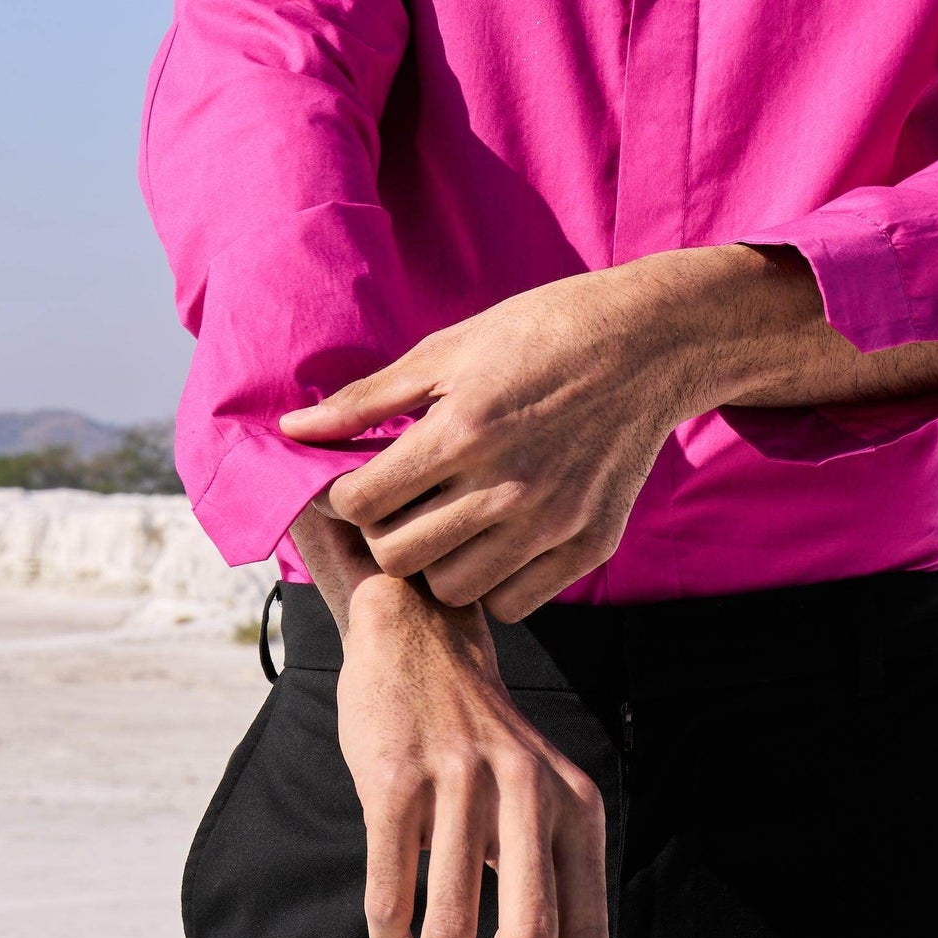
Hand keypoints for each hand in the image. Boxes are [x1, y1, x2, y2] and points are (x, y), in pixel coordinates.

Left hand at [282, 250, 769, 616]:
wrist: (644, 344)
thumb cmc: (535, 335)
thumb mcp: (446, 350)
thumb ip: (367, 399)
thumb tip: (293, 428)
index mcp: (461, 432)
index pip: (362, 505)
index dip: (347, 495)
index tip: (359, 478)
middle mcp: (506, 487)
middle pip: (399, 556)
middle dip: (384, 530)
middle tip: (400, 501)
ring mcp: (552, 523)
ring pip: (453, 589)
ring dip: (436, 560)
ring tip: (448, 518)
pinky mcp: (589, 545)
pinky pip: (514, 602)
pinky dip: (493, 580)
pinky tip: (494, 536)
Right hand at [336, 571, 606, 937]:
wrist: (417, 636)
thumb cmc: (476, 739)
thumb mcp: (537, 791)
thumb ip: (549, 869)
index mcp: (573, 803)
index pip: (586, 934)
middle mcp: (526, 789)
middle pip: (532, 935)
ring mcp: (459, 779)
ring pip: (454, 920)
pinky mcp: (394, 775)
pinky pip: (392, 885)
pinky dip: (390, 936)